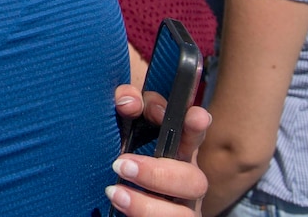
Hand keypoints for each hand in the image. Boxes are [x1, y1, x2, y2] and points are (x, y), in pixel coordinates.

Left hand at [108, 85, 209, 215]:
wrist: (111, 189)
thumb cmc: (120, 149)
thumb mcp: (122, 121)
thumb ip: (127, 101)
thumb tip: (129, 102)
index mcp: (178, 152)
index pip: (193, 136)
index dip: (197, 127)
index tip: (195, 116)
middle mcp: (185, 182)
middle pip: (194, 181)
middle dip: (159, 174)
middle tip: (122, 164)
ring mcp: (179, 208)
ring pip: (184, 215)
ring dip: (147, 205)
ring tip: (114, 192)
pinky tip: (118, 206)